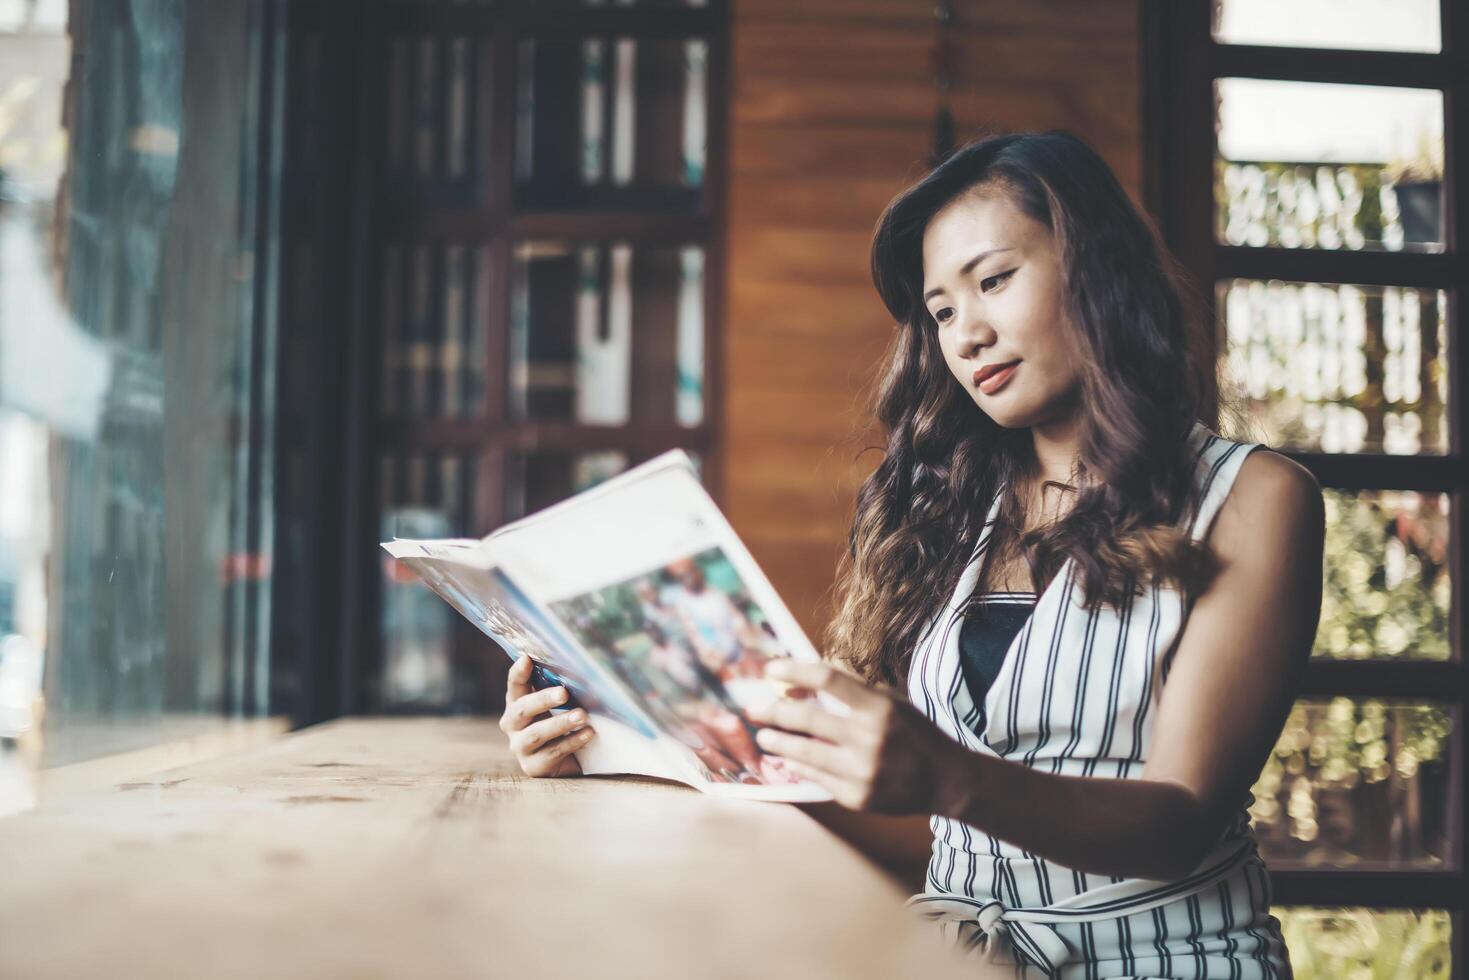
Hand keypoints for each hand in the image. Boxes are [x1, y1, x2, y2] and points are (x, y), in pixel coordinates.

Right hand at [498, 654, 593, 777]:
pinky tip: (588, 733)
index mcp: (517, 704)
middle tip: (564, 693)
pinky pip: (552, 752)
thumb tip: (586, 661)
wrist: (568, 762)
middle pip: (522, 709)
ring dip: (560, 723)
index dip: (518, 673)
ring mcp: (520, 747)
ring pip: (536, 734)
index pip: (514, 686)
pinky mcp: (533, 767)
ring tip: (582, 715)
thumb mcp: (560, 705)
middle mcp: (512, 725)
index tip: (527, 659)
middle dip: (543, 699)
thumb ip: (562, 688)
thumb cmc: (563, 725)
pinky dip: (572, 742)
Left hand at [745, 659, 964, 814]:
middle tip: (753, 708)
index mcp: (879, 707)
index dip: (794, 671)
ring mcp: (862, 771)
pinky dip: (799, 766)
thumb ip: (854, 690)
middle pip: (807, 719)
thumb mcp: (892, 702)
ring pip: (805, 753)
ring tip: (764, 735)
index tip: (770, 669)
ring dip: (778, 742)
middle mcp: (869, 738)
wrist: (946, 780)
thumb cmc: (915, 733)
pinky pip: (817, 778)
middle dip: (773, 712)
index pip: (827, 680)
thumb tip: (808, 676)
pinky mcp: (857, 797)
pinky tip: (788, 759)